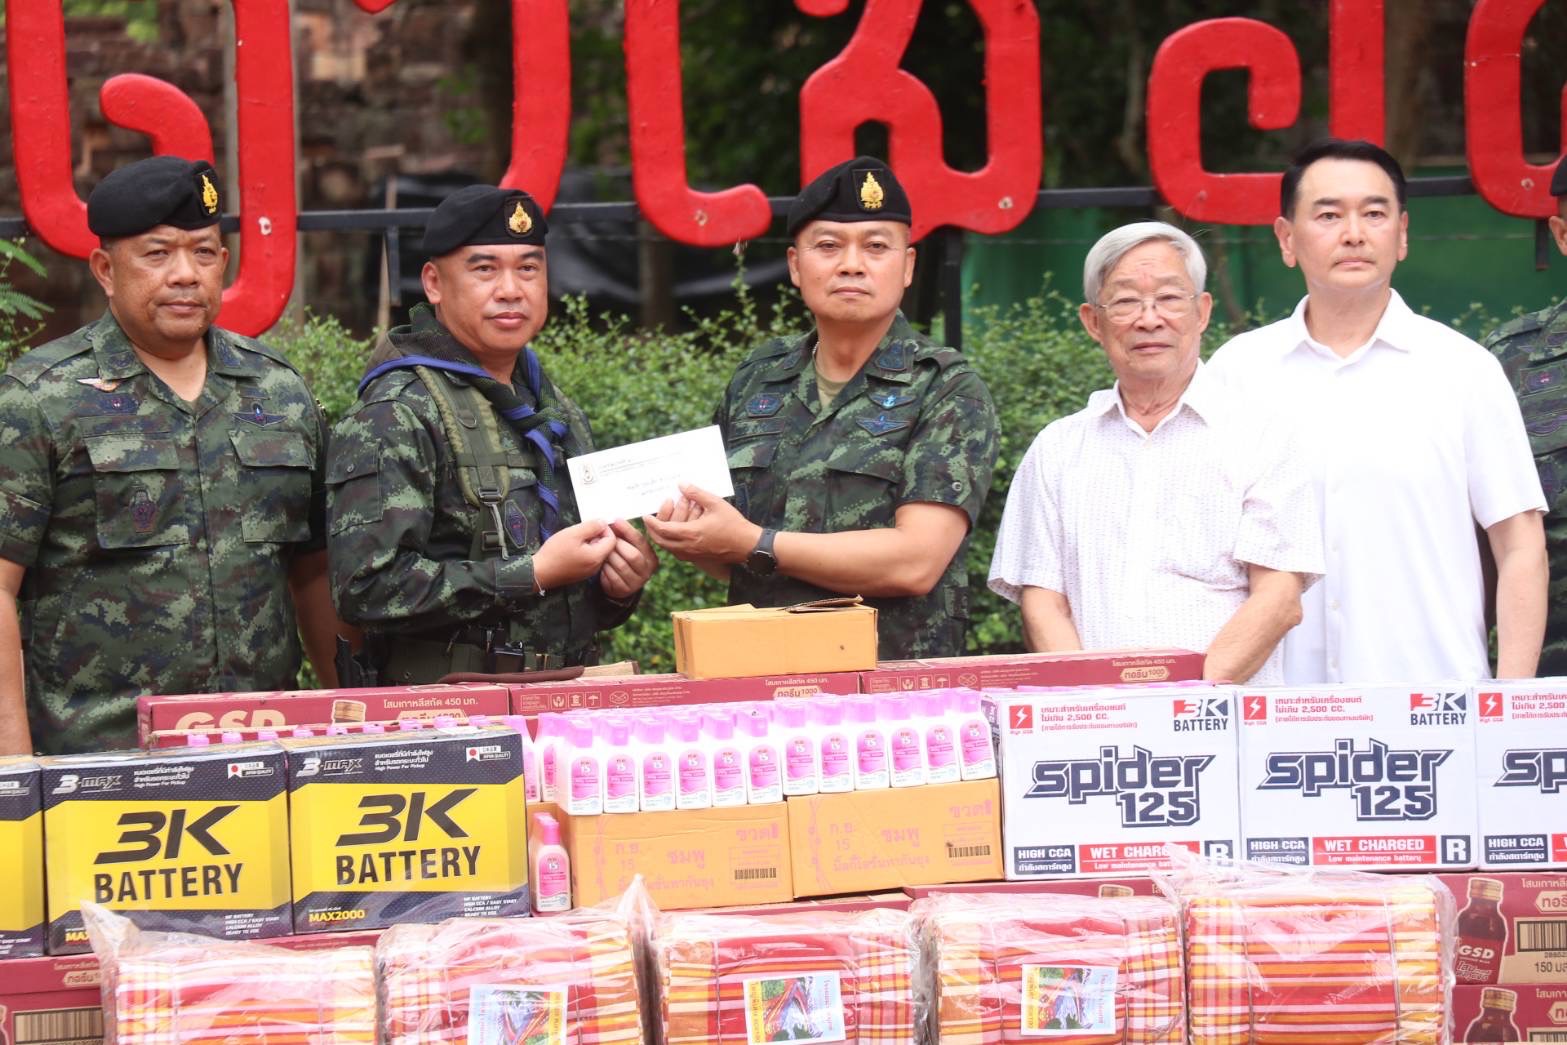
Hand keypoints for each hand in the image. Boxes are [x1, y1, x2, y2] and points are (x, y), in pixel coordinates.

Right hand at [532, 519, 616, 590]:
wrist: (539, 573)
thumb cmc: (555, 552)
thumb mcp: (573, 533)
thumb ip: (591, 527)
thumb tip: (603, 522)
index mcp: (596, 557)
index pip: (612, 540)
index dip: (605, 529)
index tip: (592, 524)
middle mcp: (596, 567)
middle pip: (606, 547)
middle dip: (597, 535)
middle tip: (582, 530)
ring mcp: (589, 572)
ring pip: (597, 553)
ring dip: (591, 543)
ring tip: (576, 538)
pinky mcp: (581, 574)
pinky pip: (590, 559)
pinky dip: (585, 551)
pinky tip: (573, 548)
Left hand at [599, 519, 657, 599]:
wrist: (619, 584)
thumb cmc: (622, 559)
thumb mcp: (627, 547)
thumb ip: (623, 536)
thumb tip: (615, 521)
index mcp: (651, 557)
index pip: (640, 541)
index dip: (627, 530)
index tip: (616, 521)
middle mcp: (648, 570)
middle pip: (633, 554)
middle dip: (617, 545)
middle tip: (605, 539)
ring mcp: (637, 582)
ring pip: (621, 566)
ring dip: (609, 557)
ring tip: (601, 551)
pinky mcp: (625, 590)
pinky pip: (613, 577)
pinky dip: (605, 569)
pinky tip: (601, 564)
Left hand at [643, 484, 761, 563]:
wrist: (747, 546)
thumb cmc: (733, 524)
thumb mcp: (715, 503)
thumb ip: (696, 493)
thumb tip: (681, 484)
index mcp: (690, 534)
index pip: (662, 530)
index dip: (651, 522)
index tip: (645, 515)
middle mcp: (688, 547)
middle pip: (661, 542)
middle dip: (652, 531)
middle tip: (649, 521)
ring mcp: (692, 555)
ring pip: (668, 548)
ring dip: (661, 537)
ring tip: (660, 525)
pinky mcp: (697, 558)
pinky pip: (677, 552)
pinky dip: (670, 543)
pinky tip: (674, 533)